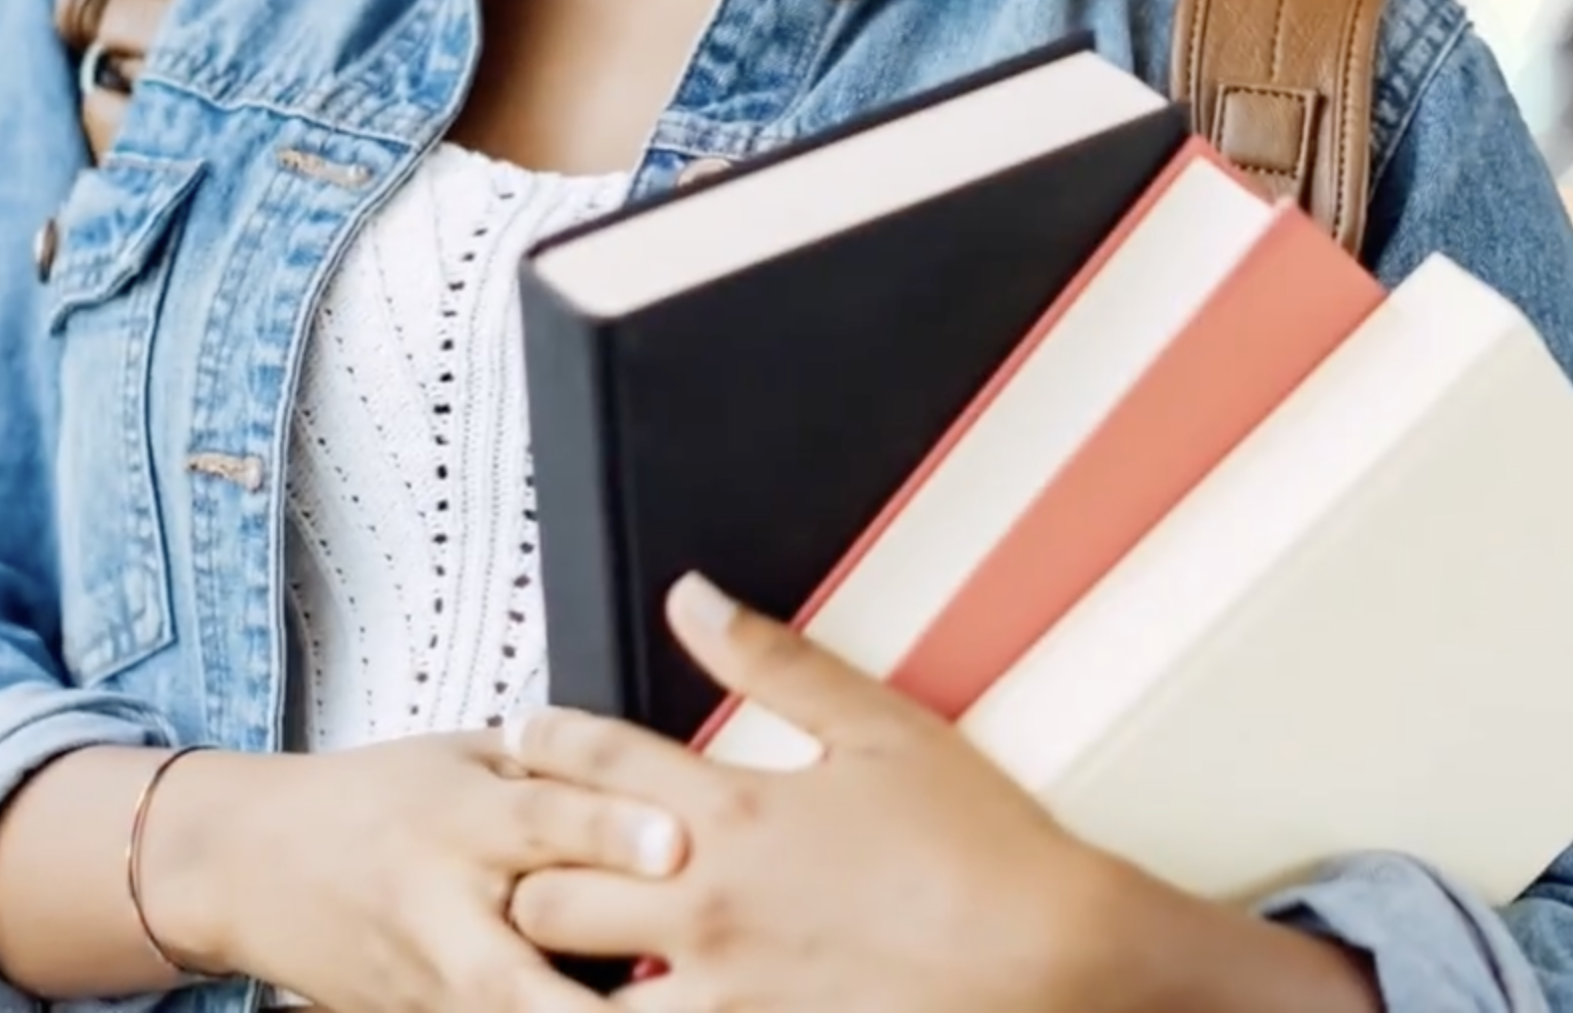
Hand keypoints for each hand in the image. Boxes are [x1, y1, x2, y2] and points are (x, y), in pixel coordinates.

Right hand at [138, 731, 690, 1012]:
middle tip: (680, 983)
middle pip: (518, 973)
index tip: (676, 843)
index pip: (542, 820)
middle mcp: (443, 909)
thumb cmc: (373, 799)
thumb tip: (664, 770)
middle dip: (591, 1000)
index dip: (608, 832)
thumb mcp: (460, 755)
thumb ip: (555, 769)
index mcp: (458, 817)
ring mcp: (429, 984)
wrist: (249, 865)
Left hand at [496, 575, 1145, 1010]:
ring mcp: (719, 988)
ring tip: (563, 953)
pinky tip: (632, 996)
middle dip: (531, 870)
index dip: (543, 745)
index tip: (525, 740)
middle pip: (544, 891)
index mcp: (731, 809)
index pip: (591, 763)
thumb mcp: (879, 725)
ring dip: (563, 968)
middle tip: (537, 855)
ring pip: (574, 990)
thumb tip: (694, 598)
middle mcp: (704, 902)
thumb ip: (773, 661)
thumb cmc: (978, 845)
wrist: (1047, 954)